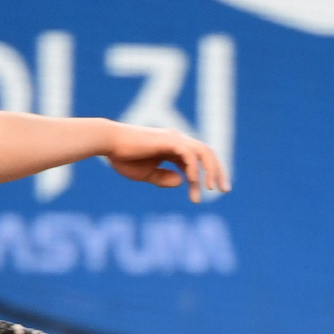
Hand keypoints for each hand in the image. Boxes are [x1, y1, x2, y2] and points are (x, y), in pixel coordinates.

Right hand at [104, 123, 229, 203]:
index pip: (197, 161)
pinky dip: (194, 168)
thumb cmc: (123, 158)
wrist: (108, 144)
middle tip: (225, 190)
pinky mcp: (168, 140)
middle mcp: (177, 140)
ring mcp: (174, 138)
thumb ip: (163, 178)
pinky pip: (188, 154)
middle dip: (218, 171)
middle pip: (206, 154)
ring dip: (211, 170)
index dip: (204, 177)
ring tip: (212, 189)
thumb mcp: (145, 174)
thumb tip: (181, 182)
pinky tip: (194, 182)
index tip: (206, 194)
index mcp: (172, 148)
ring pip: (203, 151)